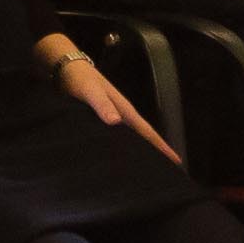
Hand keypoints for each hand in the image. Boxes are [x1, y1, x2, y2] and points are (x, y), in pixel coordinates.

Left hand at [49, 44, 174, 160]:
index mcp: (124, 110)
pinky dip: (124, 148)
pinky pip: (118, 138)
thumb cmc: (80, 79)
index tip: (176, 162)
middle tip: (168, 173)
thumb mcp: (91, 91)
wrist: (67, 69)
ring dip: (141, 151)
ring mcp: (112, 117)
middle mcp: (121, 115)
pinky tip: (121, 159)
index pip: (147, 132)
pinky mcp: (101, 120)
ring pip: (132, 138)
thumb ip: (102, 105)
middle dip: (157, 153)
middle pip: (144, 138)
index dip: (161, 147)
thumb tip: (116, 122)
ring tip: (148, 169)